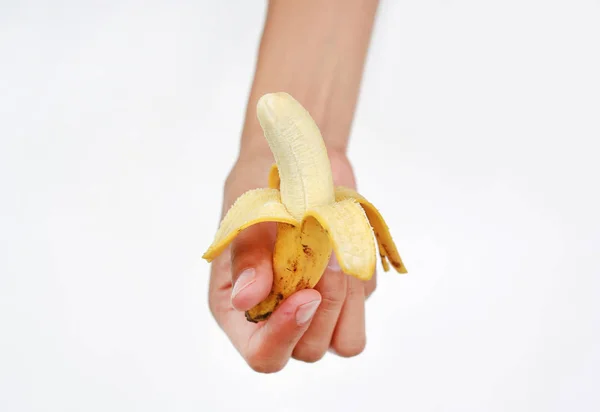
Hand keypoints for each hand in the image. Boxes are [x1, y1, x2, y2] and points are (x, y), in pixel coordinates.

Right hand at [208, 150, 376, 372]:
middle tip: (322, 259)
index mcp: (239, 309)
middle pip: (308, 351)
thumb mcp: (248, 217)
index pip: (263, 354)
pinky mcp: (346, 301)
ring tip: (332, 256)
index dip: (284, 335)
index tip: (305, 293)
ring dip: (344, 301)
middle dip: (321, 308)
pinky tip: (344, 256)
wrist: (299, 167)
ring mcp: (315, 313)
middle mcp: (276, 319)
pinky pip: (362, 315)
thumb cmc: (261, 190)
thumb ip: (246, 258)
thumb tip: (247, 300)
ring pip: (342, 343)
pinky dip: (360, 291)